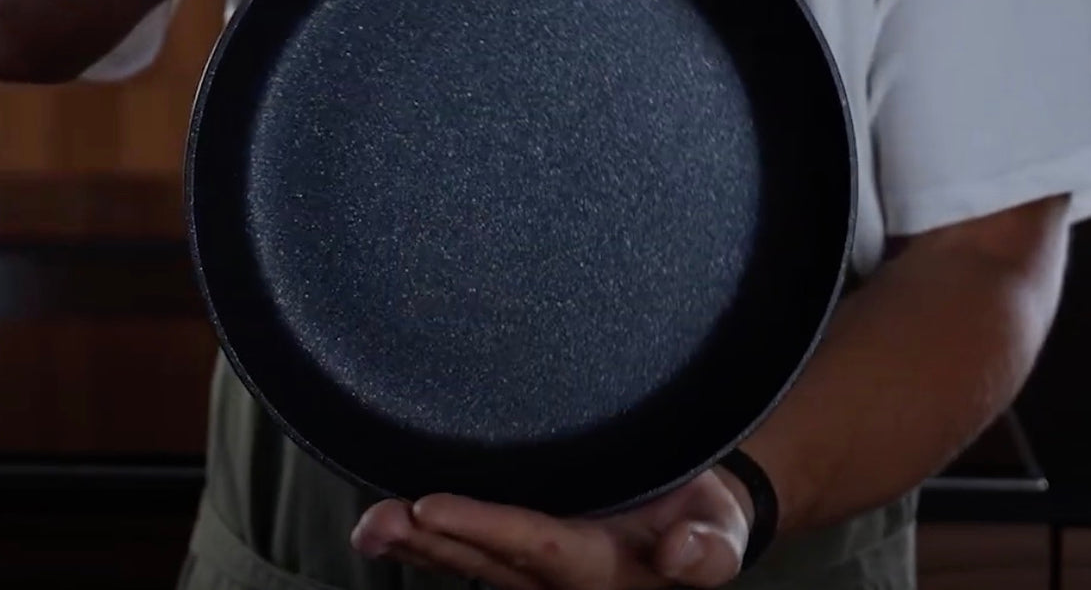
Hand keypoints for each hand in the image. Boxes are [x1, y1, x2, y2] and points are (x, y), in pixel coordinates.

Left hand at [351, 470, 751, 589]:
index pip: (535, 545)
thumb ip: (708, 549)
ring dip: (417, 547)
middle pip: (485, 562)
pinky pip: (470, 555)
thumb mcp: (720, 530)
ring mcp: (535, 574)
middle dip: (429, 543)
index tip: (432, 508)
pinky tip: (388, 529)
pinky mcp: (523, 560)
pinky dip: (428, 543)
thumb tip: (682, 556)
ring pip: (468, 564)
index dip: (483, 528)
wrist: (698, 524)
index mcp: (601, 570)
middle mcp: (558, 580)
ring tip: (370, 526)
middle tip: (378, 520)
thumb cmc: (705, 519)